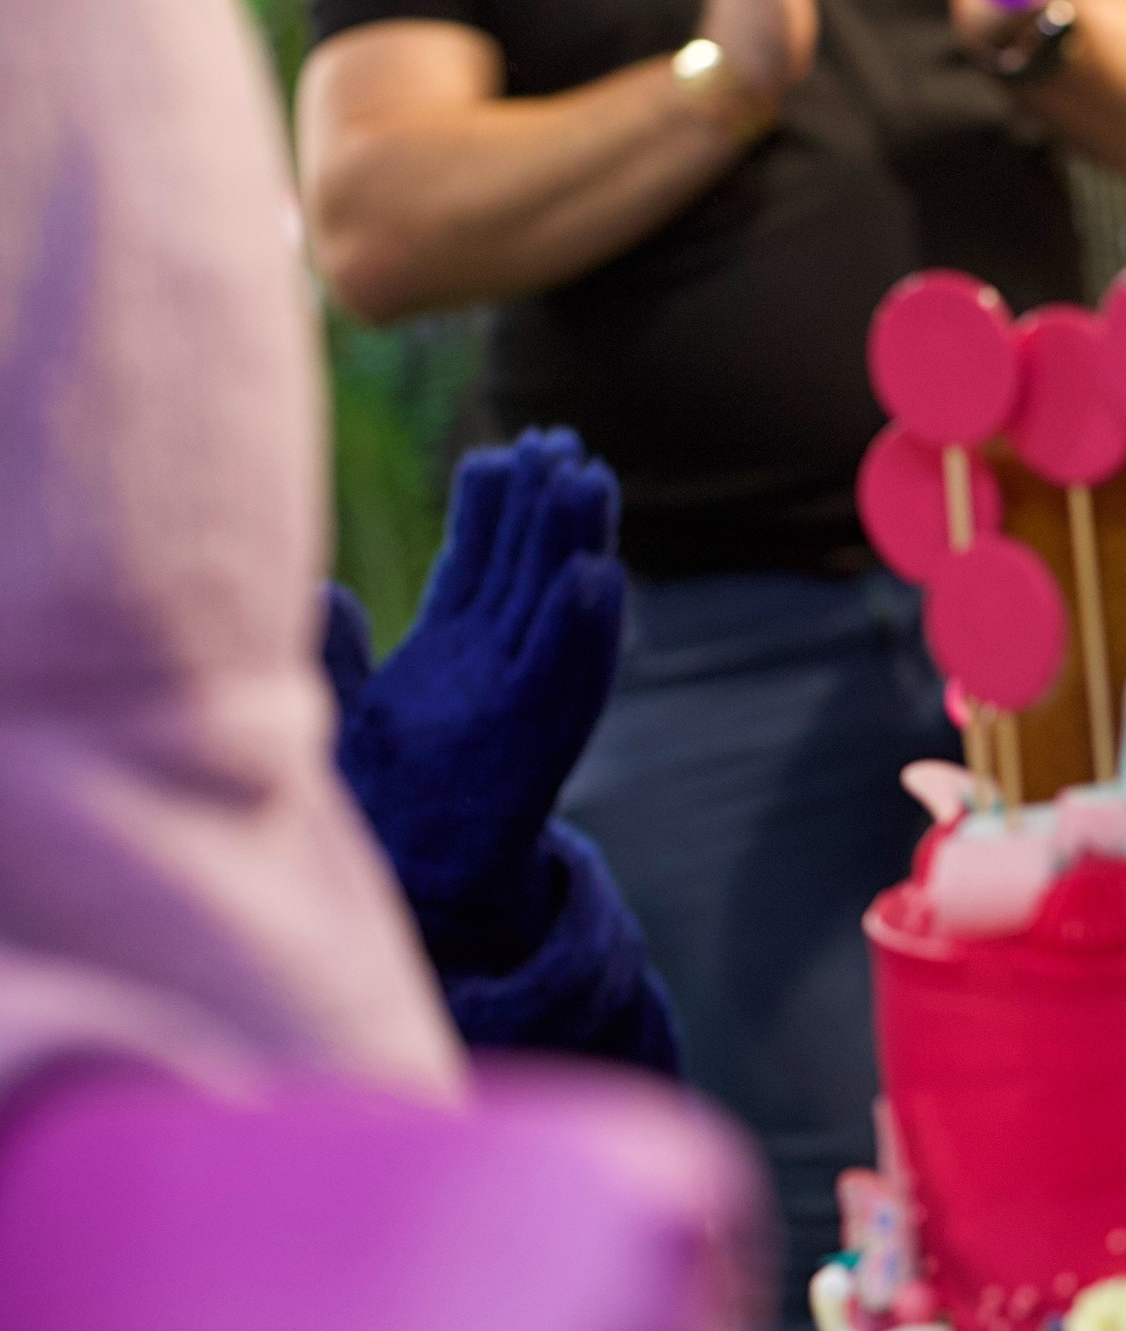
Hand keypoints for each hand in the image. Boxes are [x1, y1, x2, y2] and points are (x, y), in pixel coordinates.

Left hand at [327, 430, 626, 970]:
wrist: (419, 890)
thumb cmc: (387, 807)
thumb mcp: (347, 717)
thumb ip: (342, 657)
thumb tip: (321, 593)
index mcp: (452, 657)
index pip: (477, 564)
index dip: (492, 508)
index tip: (502, 451)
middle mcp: (494, 670)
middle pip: (525, 569)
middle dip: (543, 506)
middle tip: (559, 439)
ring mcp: (522, 704)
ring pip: (556, 609)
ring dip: (577, 546)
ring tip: (590, 479)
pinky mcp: (537, 745)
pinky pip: (570, 681)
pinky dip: (587, 631)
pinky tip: (599, 578)